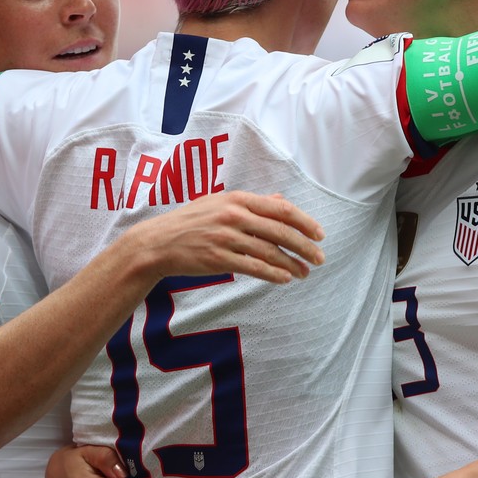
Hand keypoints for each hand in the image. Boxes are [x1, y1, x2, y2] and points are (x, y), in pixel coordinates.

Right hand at [122, 190, 324, 284]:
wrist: (158, 242)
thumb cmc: (191, 222)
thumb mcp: (220, 203)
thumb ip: (252, 203)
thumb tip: (280, 200)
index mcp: (237, 199)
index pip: (280, 209)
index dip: (304, 222)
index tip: (320, 234)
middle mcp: (233, 216)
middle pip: (279, 231)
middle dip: (304, 246)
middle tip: (320, 258)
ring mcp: (225, 238)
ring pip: (269, 252)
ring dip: (292, 264)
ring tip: (305, 272)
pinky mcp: (218, 259)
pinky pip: (253, 267)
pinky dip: (273, 274)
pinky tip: (285, 279)